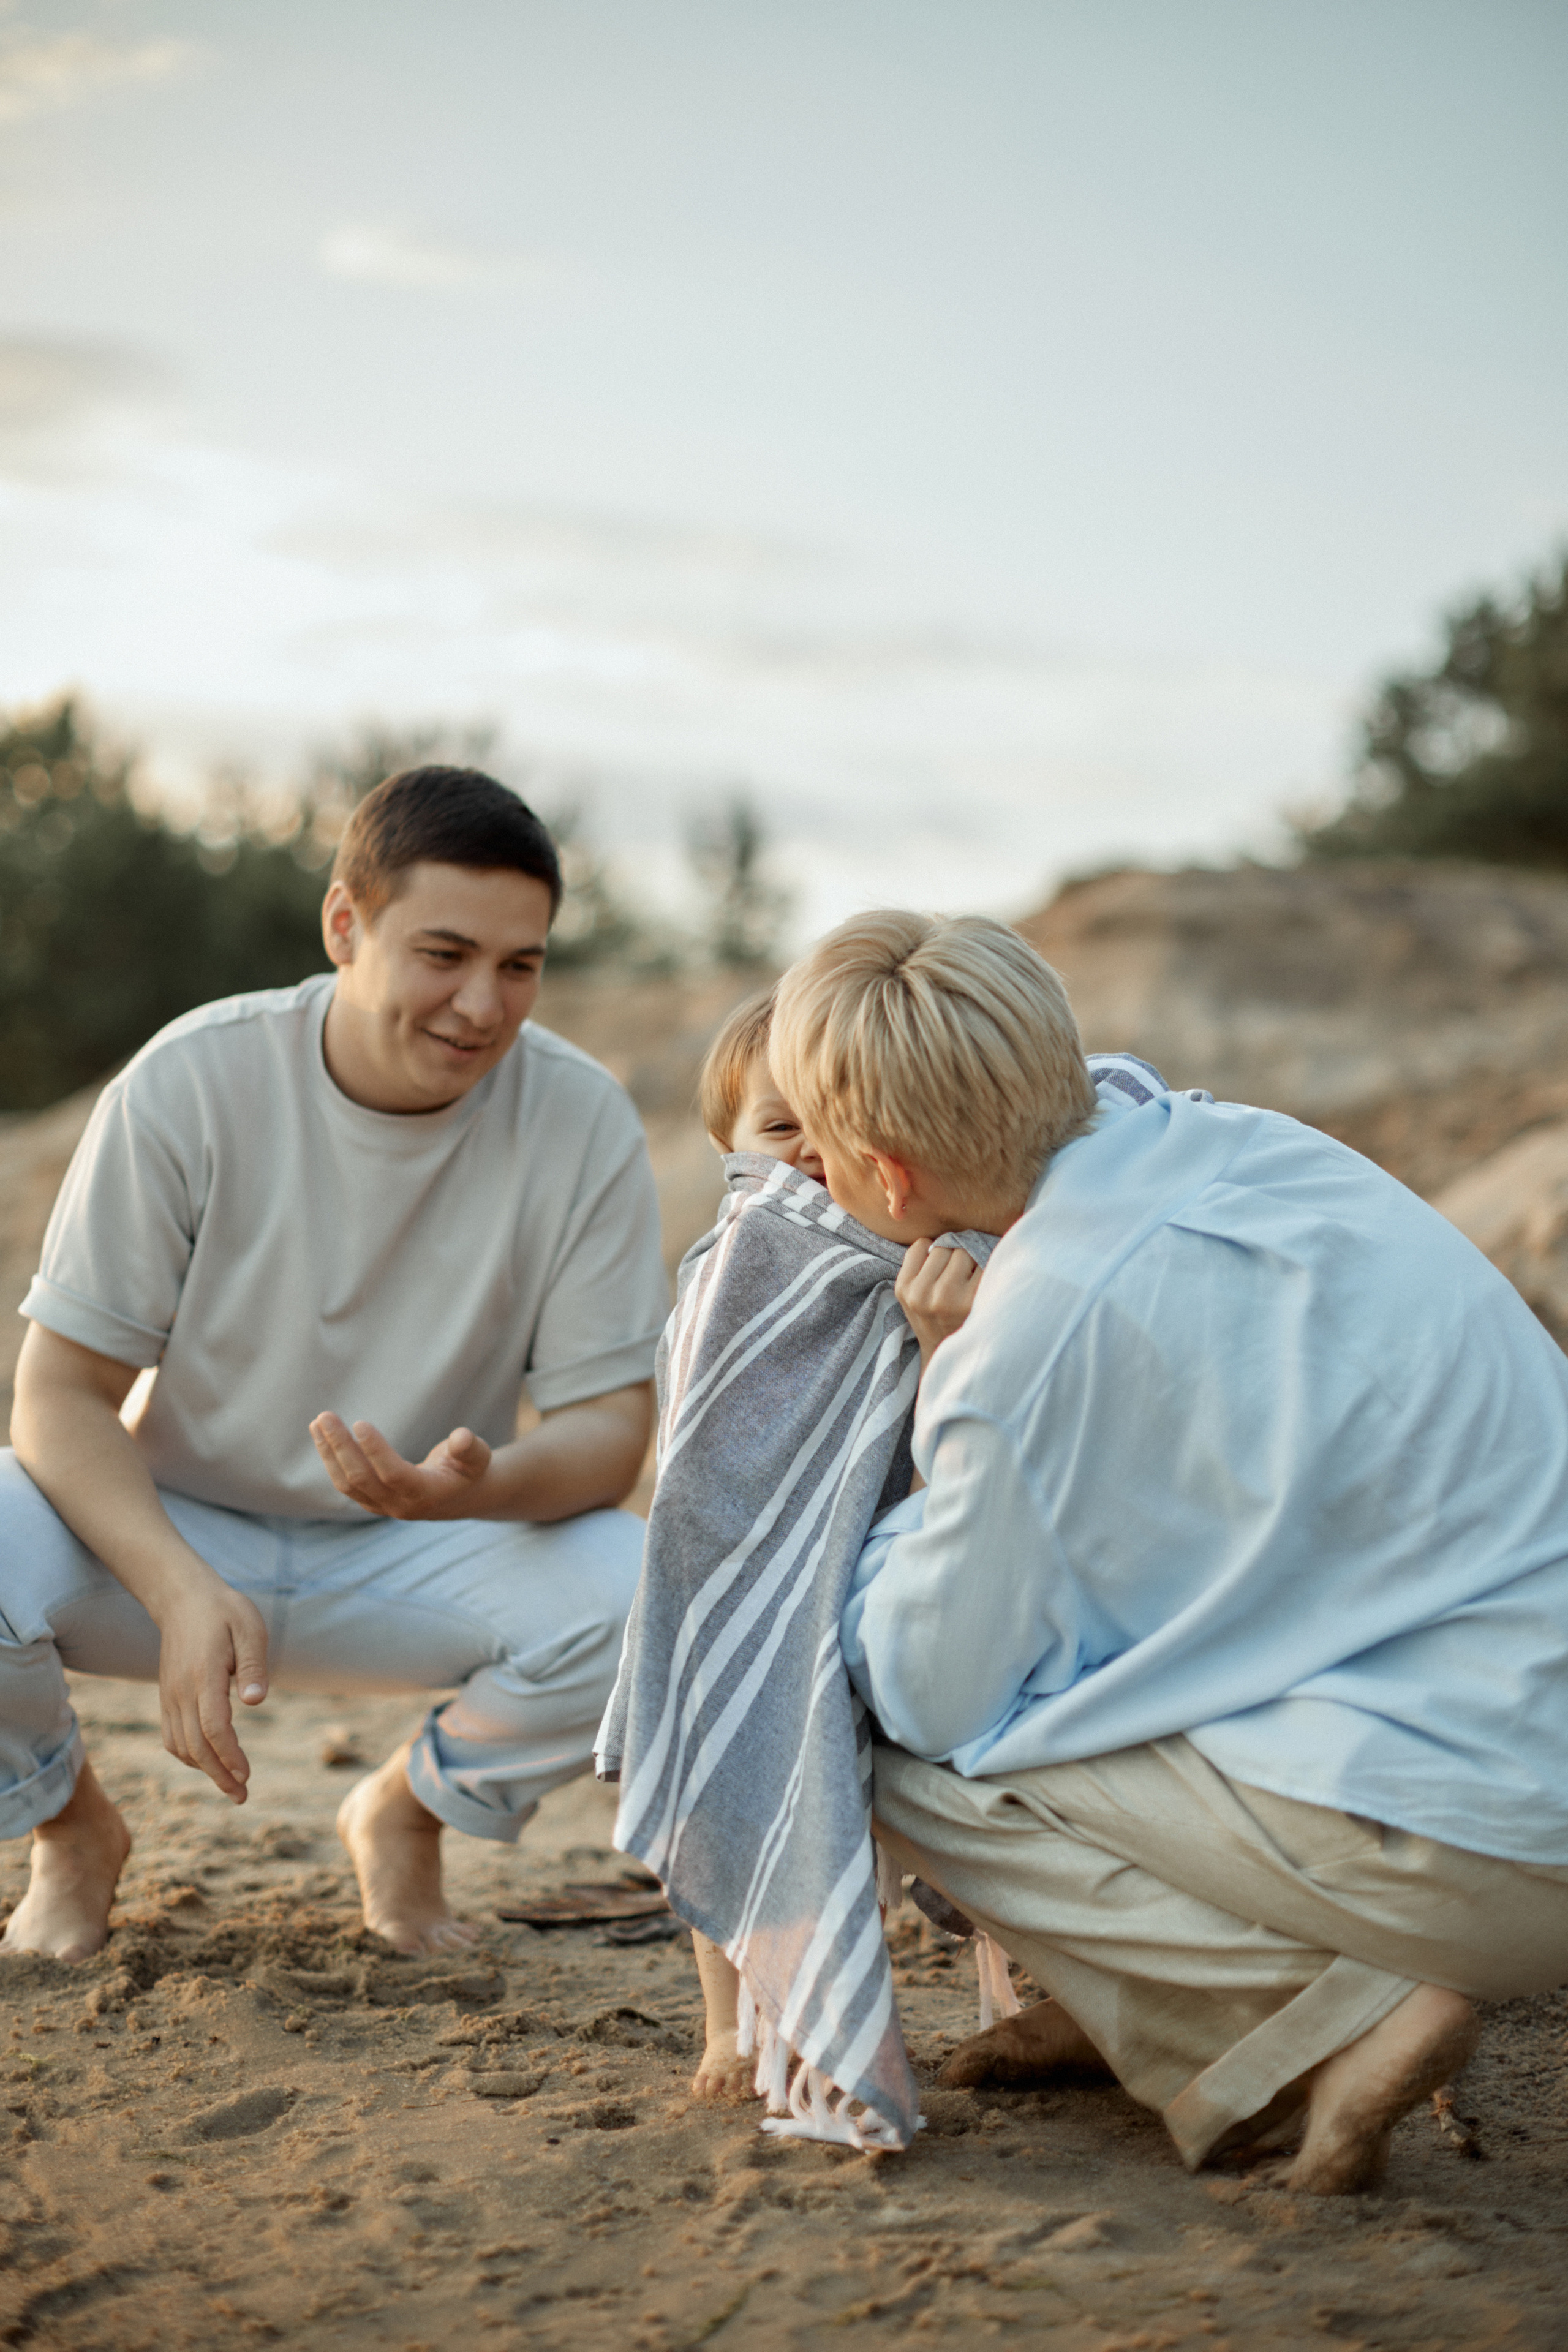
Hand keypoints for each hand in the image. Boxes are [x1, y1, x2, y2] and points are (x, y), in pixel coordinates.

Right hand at [153, 1570, 269, 1802]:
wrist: (182, 1599)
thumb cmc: (224, 1612)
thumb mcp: (249, 1628)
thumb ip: (253, 1665)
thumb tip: (256, 1701)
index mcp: (203, 1675)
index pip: (213, 1727)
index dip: (229, 1756)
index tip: (246, 1775)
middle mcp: (180, 1690)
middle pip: (195, 1745)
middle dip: (218, 1775)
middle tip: (242, 1795)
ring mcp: (170, 1695)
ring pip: (180, 1745)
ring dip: (204, 1770)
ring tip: (231, 1786)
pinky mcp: (167, 1696)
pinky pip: (172, 1736)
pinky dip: (189, 1756)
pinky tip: (209, 1763)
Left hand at [309, 1414, 493, 1519]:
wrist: (457, 1498)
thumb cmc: (467, 1470)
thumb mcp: (478, 1457)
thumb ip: (471, 1448)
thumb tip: (462, 1437)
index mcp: (427, 1494)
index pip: (394, 1474)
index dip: (376, 1451)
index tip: (360, 1422)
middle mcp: (400, 1506)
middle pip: (362, 1479)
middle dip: (341, 1447)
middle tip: (325, 1416)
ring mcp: (382, 1507)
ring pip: (347, 1483)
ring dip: (329, 1453)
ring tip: (317, 1423)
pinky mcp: (370, 1502)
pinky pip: (345, 1484)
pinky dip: (331, 1460)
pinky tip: (322, 1437)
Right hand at [896, 1238, 983, 1369]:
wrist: (951, 1358)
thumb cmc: (936, 1320)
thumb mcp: (913, 1297)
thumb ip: (919, 1267)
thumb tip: (944, 1233)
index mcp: (904, 1289)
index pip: (922, 1245)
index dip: (934, 1251)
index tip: (940, 1266)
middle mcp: (923, 1295)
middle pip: (945, 1247)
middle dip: (954, 1256)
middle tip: (958, 1276)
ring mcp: (948, 1299)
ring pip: (964, 1252)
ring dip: (971, 1261)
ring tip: (970, 1281)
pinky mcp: (973, 1302)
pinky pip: (984, 1265)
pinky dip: (986, 1270)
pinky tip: (983, 1286)